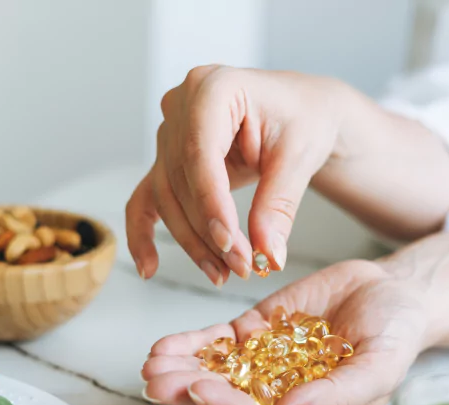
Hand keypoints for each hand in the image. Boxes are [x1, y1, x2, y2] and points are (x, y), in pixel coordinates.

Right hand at [125, 65, 345, 285]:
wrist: (302, 112)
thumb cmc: (304, 119)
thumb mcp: (300, 157)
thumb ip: (278, 205)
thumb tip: (268, 255)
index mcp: (214, 87)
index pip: (200, 153)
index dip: (211, 204)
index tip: (230, 244)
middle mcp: (181, 104)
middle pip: (181, 180)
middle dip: (209, 231)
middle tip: (241, 267)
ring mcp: (170, 131)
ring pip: (167, 197)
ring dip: (192, 241)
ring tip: (223, 274)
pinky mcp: (168, 159)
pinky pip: (147, 198)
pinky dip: (144, 233)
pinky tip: (150, 267)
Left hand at [141, 260, 429, 404]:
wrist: (393, 292)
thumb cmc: (396, 335)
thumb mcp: (379, 366)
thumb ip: (337, 395)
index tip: (200, 391)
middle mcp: (282, 394)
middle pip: (229, 400)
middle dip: (190, 391)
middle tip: (158, 382)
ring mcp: (266, 362)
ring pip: (217, 371)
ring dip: (182, 369)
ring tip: (152, 364)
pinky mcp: (257, 332)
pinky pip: (219, 342)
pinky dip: (192, 344)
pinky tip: (165, 346)